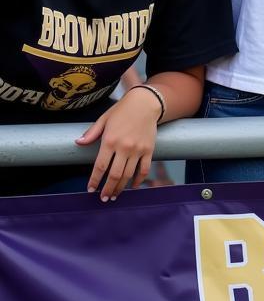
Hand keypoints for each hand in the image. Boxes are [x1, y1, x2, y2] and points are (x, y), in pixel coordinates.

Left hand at [76, 86, 161, 200]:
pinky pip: (144, 169)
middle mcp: (124, 147)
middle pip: (114, 175)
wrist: (146, 102)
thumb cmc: (122, 110)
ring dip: (120, 188)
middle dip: (107, 189)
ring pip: (128, 175)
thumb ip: (91, 133)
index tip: (90, 189)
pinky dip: (139, 180)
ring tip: (115, 195)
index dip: (94, 181)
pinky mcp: (149, 149)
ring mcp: (138, 149)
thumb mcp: (104, 119)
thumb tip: (77, 143)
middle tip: (103, 198)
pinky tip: (133, 186)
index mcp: (110, 140)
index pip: (100, 167)